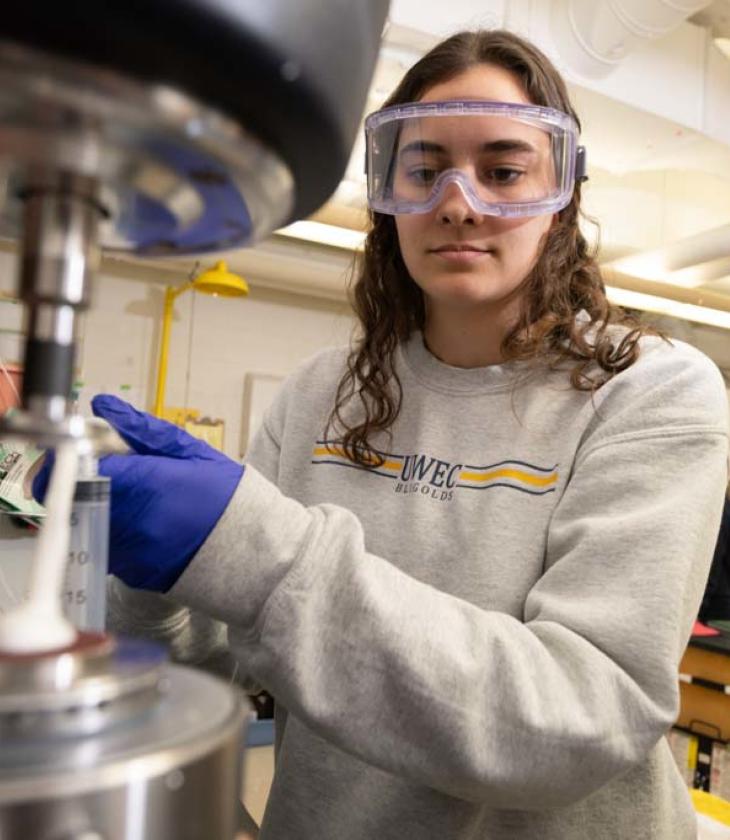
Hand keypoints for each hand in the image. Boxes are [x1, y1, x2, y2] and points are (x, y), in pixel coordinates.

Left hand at [33, 395, 243, 590]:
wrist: (254, 549)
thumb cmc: (226, 496)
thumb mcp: (190, 452)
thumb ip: (142, 429)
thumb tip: (104, 404)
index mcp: (148, 483)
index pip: (83, 467)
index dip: (74, 457)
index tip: (80, 452)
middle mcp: (134, 520)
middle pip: (79, 497)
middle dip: (82, 481)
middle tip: (99, 473)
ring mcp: (132, 551)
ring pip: (89, 522)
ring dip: (95, 506)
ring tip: (128, 498)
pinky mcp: (135, 573)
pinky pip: (107, 547)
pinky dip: (112, 532)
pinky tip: (141, 524)